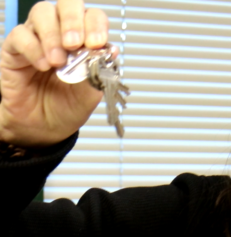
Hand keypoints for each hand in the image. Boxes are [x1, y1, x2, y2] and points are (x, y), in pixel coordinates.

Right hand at [0, 0, 109, 146]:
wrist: (44, 127)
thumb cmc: (68, 107)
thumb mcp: (90, 95)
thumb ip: (99, 73)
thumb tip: (111, 52)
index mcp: (86, 41)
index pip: (93, 18)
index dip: (96, 25)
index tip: (97, 44)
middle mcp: (63, 34)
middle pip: (68, 5)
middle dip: (73, 20)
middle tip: (75, 44)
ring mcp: (39, 38)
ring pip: (43, 12)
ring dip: (53, 35)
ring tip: (58, 62)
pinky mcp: (16, 49)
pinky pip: (21, 35)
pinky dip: (33, 48)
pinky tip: (43, 65)